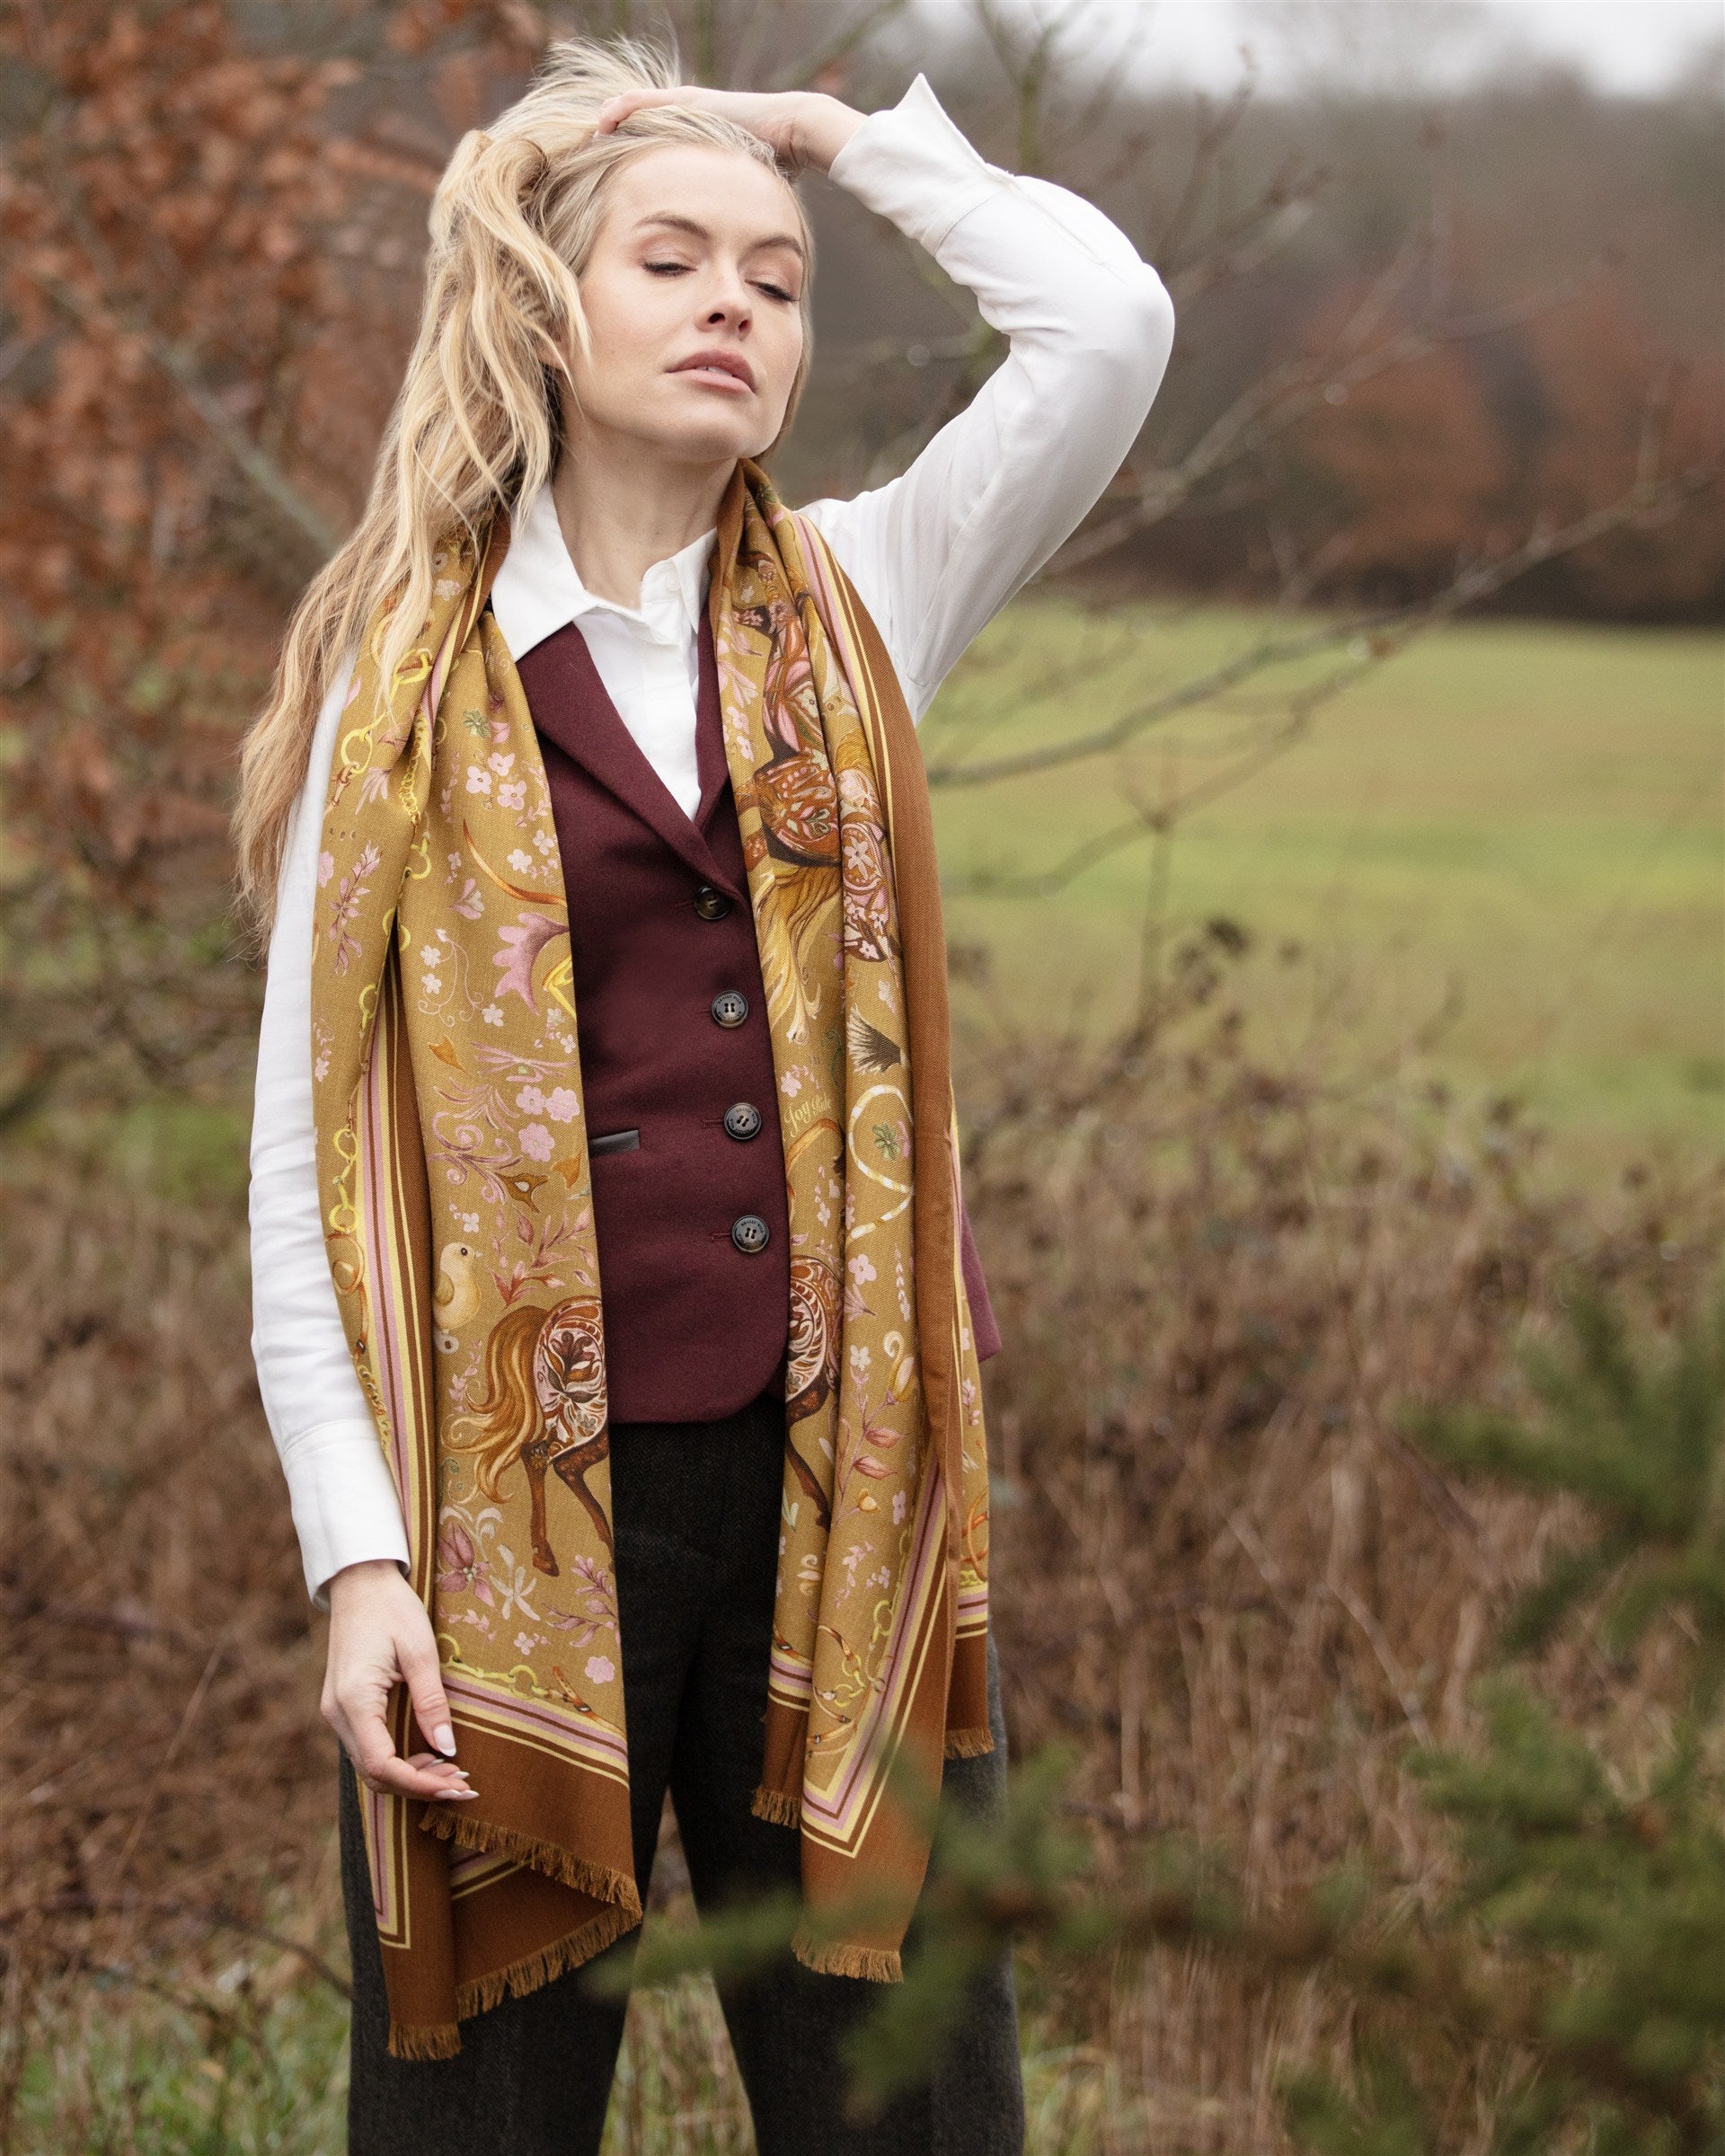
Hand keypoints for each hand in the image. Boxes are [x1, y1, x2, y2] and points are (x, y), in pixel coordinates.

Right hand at [322, 1559, 476, 1804]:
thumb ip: (432, 1702)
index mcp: (353, 1700)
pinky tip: (428, 1756)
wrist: (360, 1581)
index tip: (458, 1786)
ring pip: (369, 1763)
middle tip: (464, 1785)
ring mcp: (336, 1711)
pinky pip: (368, 1746)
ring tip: (452, 1773)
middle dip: (418, 1785)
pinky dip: (397, 1758)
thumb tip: (448, 1750)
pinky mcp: (343, 1706)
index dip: (419, 1783)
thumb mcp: (420, 1651)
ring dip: (409, 1775)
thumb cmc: (392, 1608)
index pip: (382, 1764)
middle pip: (374, 1772)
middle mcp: (336, 1713)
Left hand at [593, 85, 864, 176]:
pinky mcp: (688, 99)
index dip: (631, 151)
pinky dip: (621, 109)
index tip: (611, 170)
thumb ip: (728, 201)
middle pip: (638, 120)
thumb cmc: (775, 164)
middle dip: (614, 135)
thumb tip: (728, 237)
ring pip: (635, 107)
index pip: (654, 138)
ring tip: (589, 136)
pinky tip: (603, 121)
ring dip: (609, 119)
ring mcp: (687, 103)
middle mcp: (688, 115)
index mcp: (696, 135)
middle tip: (588, 152)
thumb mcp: (739, 185)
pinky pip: (644, 102)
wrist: (791, 133)